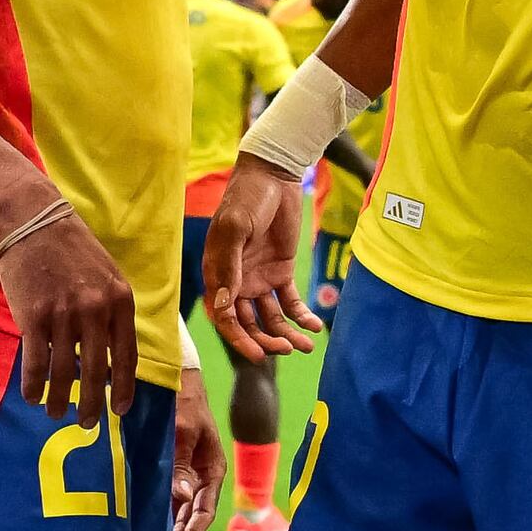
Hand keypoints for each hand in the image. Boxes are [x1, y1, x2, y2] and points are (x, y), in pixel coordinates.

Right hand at [0, 205, 135, 416]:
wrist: (33, 219)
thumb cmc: (71, 248)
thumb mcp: (107, 275)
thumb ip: (112, 311)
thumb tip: (111, 354)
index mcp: (120, 301)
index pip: (127, 356)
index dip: (124, 388)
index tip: (120, 410)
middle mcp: (95, 311)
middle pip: (95, 372)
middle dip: (92, 404)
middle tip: (88, 424)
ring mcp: (64, 315)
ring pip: (62, 372)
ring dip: (59, 399)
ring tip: (56, 413)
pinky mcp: (33, 317)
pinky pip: (35, 363)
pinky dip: (33, 386)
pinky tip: (32, 396)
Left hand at [167, 362, 223, 530]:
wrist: (175, 378)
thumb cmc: (183, 401)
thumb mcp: (184, 432)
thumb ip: (182, 466)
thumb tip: (183, 498)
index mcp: (213, 469)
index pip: (205, 512)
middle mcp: (203, 475)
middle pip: (194, 516)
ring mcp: (189, 472)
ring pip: (181, 509)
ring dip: (170, 527)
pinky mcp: (174, 466)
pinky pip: (169, 495)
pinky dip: (161, 510)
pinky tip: (148, 523)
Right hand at [202, 158, 323, 361]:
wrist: (273, 176)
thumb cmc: (247, 198)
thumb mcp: (235, 229)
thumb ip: (228, 267)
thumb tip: (222, 306)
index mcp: (217, 274)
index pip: (225, 317)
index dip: (239, 339)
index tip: (258, 354)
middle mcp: (236, 282)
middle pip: (248, 323)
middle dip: (266, 341)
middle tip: (287, 350)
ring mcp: (259, 278)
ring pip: (270, 317)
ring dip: (285, 333)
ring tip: (305, 346)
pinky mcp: (280, 272)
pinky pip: (289, 301)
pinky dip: (300, 315)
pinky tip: (313, 326)